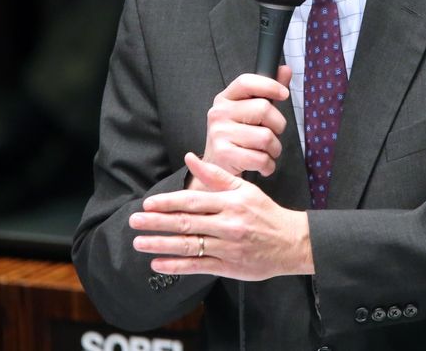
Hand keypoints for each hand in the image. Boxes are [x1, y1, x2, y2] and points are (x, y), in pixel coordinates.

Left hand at [130, 152, 313, 279]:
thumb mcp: (244, 188)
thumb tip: (191, 158)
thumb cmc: (265, 212)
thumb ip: (216, 175)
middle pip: (187, 223)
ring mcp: (227, 247)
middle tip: (134, 221)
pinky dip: (176, 266)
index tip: (148, 203)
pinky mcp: (228, 267)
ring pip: (189, 246)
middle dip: (157, 222)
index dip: (169, 202)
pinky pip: (198, 266)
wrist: (291, 242)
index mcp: (231, 203)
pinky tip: (158, 264)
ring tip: (139, 242)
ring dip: (161, 245)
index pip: (194, 201)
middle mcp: (228, 224)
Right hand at [188, 68, 290, 189]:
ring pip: (266, 136)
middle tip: (273, 133)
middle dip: (278, 125)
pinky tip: (262, 164)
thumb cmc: (238, 137)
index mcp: (225, 98)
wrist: (215, 169)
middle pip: (264, 109)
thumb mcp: (250, 111)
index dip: (269, 85)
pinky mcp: (223, 154)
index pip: (247, 82)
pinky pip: (260, 158)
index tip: (284, 94)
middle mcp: (219, 113)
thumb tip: (285, 69)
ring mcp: (219, 133)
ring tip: (266, 151)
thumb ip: (268, 91)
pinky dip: (268, 165)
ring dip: (274, 148)